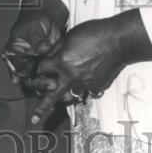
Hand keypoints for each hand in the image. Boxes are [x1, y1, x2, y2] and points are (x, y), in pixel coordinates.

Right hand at [2, 0, 67, 91]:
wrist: (46, 19)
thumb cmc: (34, 20)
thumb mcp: (33, 27)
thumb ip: (37, 39)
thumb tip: (43, 48)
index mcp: (11, 53)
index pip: (15, 66)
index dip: (22, 74)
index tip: (31, 77)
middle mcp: (21, 63)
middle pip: (26, 78)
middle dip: (38, 83)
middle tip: (50, 84)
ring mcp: (33, 66)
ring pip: (37, 81)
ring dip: (46, 86)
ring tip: (57, 88)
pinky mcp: (45, 68)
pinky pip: (48, 78)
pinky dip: (55, 82)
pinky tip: (63, 86)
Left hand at [28, 11, 149, 124]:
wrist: (119, 42)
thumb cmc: (94, 33)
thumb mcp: (70, 36)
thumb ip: (56, 49)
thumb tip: (47, 57)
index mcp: (62, 61)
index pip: (41, 71)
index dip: (35, 72)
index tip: (33, 74)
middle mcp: (71, 76)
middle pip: (51, 95)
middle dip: (41, 108)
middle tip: (34, 119)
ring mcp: (84, 84)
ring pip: (70, 92)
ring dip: (66, 91)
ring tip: (66, 93)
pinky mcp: (96, 87)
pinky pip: (85, 89)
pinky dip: (84, 83)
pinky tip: (89, 73)